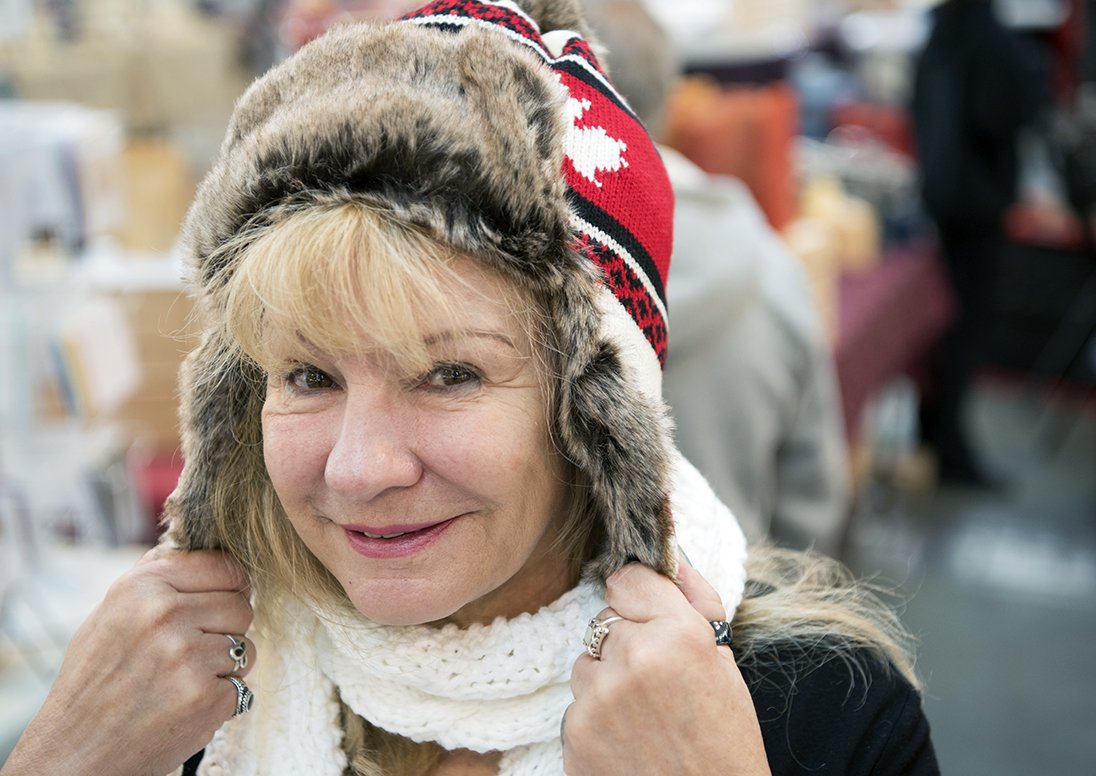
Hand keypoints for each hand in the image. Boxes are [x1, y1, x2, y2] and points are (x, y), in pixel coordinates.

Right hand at [1, 546, 253, 775]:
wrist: (76, 750)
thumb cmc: (95, 679)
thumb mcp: (111, 611)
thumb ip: (158, 576)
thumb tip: (207, 547)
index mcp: (143, 587)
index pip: (226, 567)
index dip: (228, 587)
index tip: (216, 602)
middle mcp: (166, 616)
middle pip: (242, 606)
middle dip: (226, 628)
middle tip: (192, 650)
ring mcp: (188, 658)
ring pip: (246, 646)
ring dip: (225, 665)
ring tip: (183, 679)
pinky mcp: (205, 697)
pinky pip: (241, 685)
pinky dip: (220, 697)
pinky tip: (184, 704)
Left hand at [564, 561, 769, 775]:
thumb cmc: (725, 739)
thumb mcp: (725, 662)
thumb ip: (695, 600)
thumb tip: (670, 555)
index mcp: (677, 634)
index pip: (628, 579)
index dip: (639, 599)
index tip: (647, 615)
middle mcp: (632, 659)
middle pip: (604, 621)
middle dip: (625, 643)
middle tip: (657, 680)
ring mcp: (597, 699)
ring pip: (585, 664)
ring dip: (606, 680)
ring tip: (643, 714)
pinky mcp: (574, 735)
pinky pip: (576, 705)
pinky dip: (596, 718)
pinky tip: (628, 739)